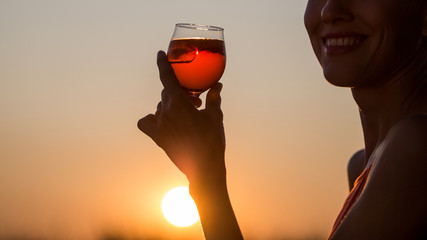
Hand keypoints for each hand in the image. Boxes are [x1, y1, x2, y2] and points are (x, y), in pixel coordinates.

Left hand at [138, 51, 225, 183]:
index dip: (162, 63)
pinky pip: (146, 123)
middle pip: (167, 93)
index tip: (159, 53)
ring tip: (186, 115)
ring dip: (171, 105)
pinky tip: (161, 120)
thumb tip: (217, 85)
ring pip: (160, 106)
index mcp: (180, 104)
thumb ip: (213, 98)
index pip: (167, 78)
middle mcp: (166, 112)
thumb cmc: (211, 141)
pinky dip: (151, 119)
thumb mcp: (215, 116)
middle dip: (180, 93)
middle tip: (195, 102)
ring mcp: (160, 126)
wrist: (204, 168)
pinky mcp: (158, 138)